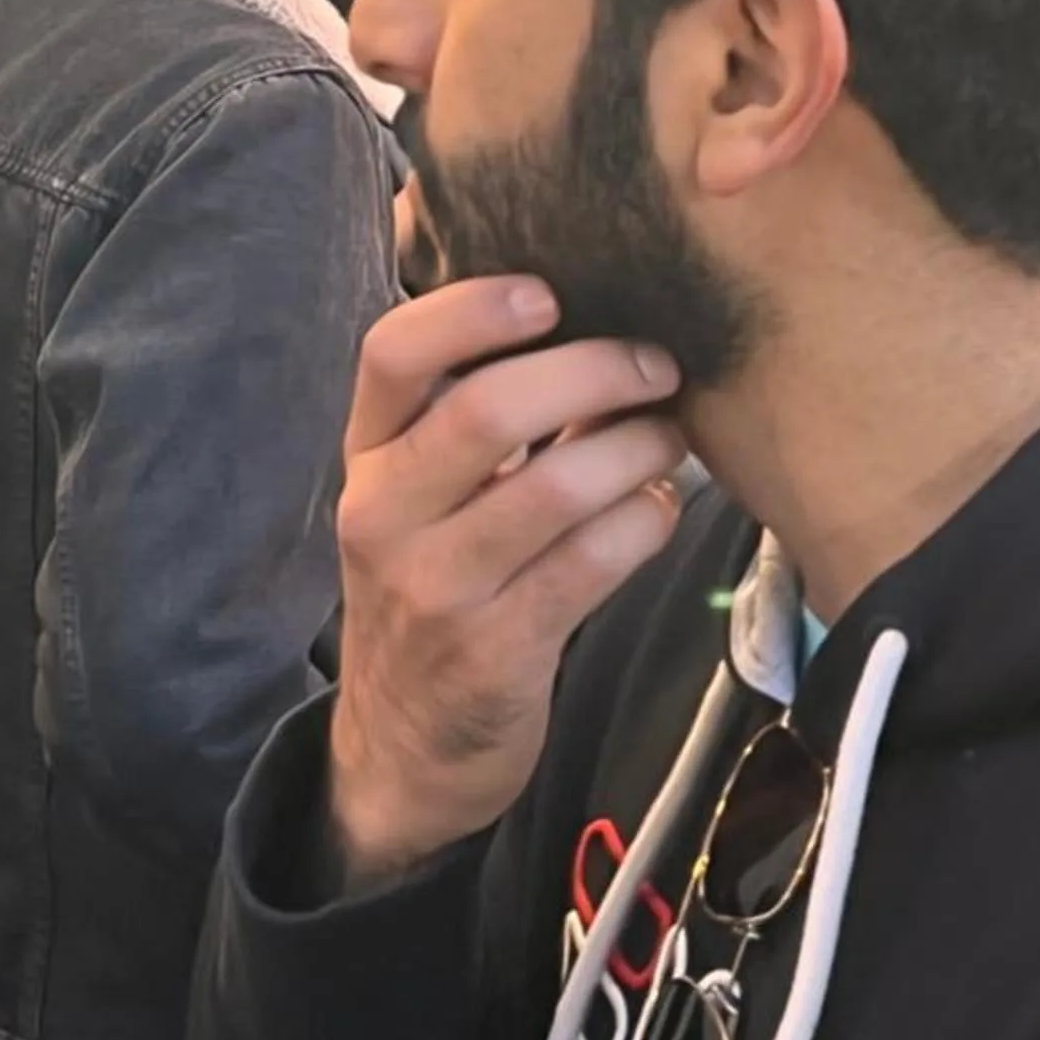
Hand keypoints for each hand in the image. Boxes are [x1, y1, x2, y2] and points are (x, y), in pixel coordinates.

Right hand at [327, 278, 685, 888]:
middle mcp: (385, 515)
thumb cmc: (434, 583)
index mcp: (367, 457)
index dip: (470, 308)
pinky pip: (595, 561)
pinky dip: (647, 518)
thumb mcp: (420, 496)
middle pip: (487, 411)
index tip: (547, 292)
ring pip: (556, 488)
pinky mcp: (498, 651)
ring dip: (638, 445)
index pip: (392, 354)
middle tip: (657, 361)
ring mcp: (437, 588)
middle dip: (594, 370)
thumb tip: (594, 305)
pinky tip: (662, 504)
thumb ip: (479, 410)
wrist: (403, 746)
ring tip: (673, 432)